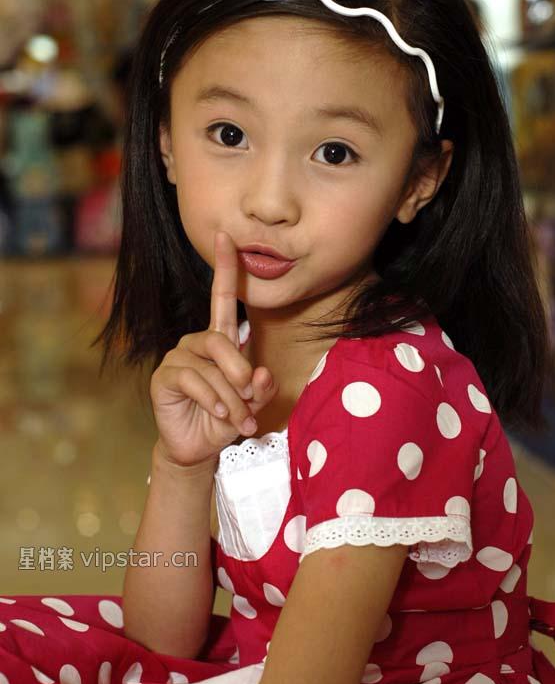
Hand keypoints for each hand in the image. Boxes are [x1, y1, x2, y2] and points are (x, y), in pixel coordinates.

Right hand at [150, 230, 277, 466]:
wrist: (199, 447)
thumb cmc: (227, 418)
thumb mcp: (253, 403)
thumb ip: (262, 387)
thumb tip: (260, 374)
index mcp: (220, 340)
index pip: (221, 298)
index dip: (224, 268)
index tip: (226, 236)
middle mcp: (197, 343)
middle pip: (221, 341)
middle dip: (240, 371)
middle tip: (249, 398)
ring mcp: (178, 358)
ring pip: (210, 366)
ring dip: (230, 396)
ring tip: (237, 418)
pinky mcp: (164, 376)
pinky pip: (193, 380)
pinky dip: (212, 399)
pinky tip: (218, 414)